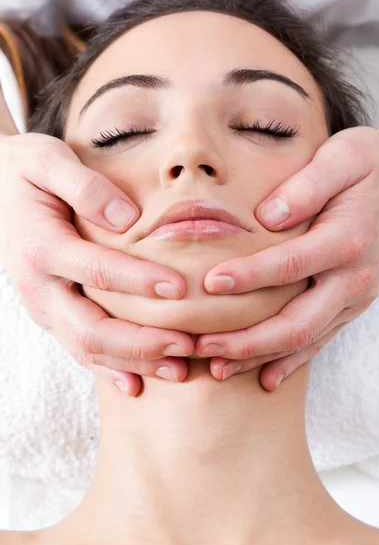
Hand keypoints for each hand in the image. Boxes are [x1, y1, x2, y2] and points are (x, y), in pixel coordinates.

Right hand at [0, 133, 193, 395]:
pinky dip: (109, 369)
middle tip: (188, 344)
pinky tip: (138, 384)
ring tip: (180, 368)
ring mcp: (43, 306)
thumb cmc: (25, 171)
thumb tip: (128, 218)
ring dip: (134, 362)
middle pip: (91, 328)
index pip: (95, 271)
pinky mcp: (51, 314)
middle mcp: (38, 286)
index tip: (180, 288)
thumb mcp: (48, 160)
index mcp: (41, 247)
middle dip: (142, 341)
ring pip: (86, 348)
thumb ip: (85, 186)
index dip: (138, 282)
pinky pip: (78, 350)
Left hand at [195, 126, 378, 388]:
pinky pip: (318, 340)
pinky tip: (263, 378)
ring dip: (259, 357)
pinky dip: (289, 361)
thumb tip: (266, 216)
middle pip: (297, 322)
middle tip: (201, 346)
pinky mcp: (349, 305)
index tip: (209, 283)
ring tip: (217, 369)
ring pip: (304, 340)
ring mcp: (354, 297)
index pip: (290, 264)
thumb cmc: (365, 165)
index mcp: (347, 240)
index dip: (249, 276)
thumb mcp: (340, 157)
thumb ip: (306, 186)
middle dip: (246, 340)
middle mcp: (354, 278)